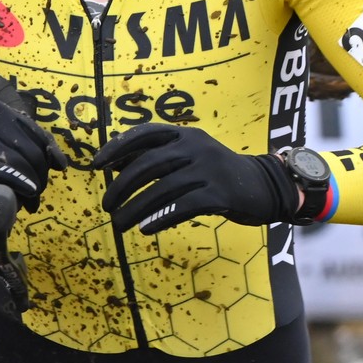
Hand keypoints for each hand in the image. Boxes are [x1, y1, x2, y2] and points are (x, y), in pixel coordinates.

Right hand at [0, 100, 63, 207]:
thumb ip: (3, 134)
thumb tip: (34, 156)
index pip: (36, 132)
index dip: (51, 153)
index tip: (59, 168)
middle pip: (32, 151)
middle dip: (41, 174)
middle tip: (39, 191)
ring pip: (21, 163)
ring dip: (33, 185)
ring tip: (32, 200)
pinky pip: (2, 174)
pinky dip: (20, 185)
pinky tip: (26, 194)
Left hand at [92, 124, 295, 234]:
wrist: (264, 186)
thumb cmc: (217, 173)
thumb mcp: (189, 157)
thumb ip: (157, 158)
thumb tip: (114, 166)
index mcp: (185, 134)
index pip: (146, 133)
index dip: (118, 147)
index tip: (97, 165)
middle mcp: (196, 147)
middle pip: (149, 164)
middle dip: (121, 185)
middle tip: (106, 205)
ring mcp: (209, 169)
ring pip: (162, 189)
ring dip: (135, 209)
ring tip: (119, 224)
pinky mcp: (220, 194)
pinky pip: (183, 207)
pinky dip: (161, 218)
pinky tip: (146, 229)